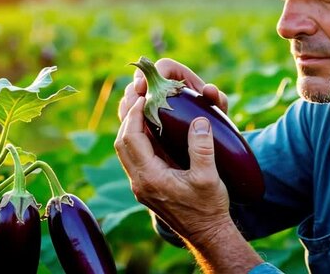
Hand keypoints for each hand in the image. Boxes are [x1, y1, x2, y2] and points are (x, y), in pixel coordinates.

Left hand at [115, 96, 232, 243]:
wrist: (207, 234)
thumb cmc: (208, 208)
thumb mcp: (208, 177)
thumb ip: (202, 148)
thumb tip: (199, 121)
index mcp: (150, 178)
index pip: (131, 139)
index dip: (134, 115)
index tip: (144, 96)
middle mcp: (139, 182)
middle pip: (121, 143)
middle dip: (128, 117)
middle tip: (140, 96)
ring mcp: (141, 185)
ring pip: (125, 150)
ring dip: (131, 128)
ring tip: (143, 107)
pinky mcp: (146, 186)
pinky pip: (134, 157)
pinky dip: (138, 139)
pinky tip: (152, 128)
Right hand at [118, 58, 228, 123]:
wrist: (208, 145)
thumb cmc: (215, 123)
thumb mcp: (218, 113)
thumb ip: (217, 100)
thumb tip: (209, 89)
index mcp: (181, 77)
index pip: (163, 66)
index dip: (152, 72)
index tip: (146, 86)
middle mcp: (164, 87)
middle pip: (142, 78)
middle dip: (135, 88)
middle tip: (136, 102)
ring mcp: (152, 102)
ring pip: (132, 97)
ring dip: (129, 103)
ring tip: (133, 116)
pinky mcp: (145, 119)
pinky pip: (130, 115)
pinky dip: (128, 118)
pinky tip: (132, 128)